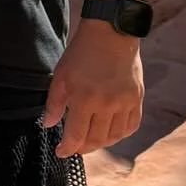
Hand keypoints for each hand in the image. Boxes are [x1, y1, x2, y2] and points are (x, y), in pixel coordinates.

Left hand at [42, 21, 143, 157]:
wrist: (111, 33)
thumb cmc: (82, 53)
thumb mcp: (61, 76)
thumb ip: (54, 103)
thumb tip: (47, 125)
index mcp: (84, 100)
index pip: (76, 136)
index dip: (67, 149)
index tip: (61, 152)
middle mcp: (107, 105)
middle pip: (96, 140)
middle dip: (83, 148)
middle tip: (75, 147)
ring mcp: (125, 103)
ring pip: (115, 136)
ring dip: (102, 143)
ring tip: (91, 141)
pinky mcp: (137, 98)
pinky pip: (131, 126)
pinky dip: (121, 133)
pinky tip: (111, 132)